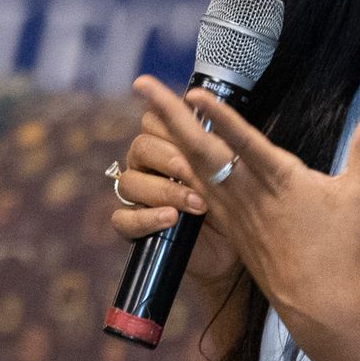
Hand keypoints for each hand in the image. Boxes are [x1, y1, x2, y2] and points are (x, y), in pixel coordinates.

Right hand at [110, 94, 242, 284]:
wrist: (234, 252)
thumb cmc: (237, 205)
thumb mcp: (235, 171)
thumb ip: (222, 141)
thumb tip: (210, 107)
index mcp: (171, 146)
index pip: (154, 121)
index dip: (167, 120)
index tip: (193, 130)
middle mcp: (150, 168)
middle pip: (140, 147)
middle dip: (167, 158)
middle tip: (193, 172)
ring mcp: (139, 198)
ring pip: (129, 182)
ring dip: (163, 190)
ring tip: (196, 204)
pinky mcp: (136, 228)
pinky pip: (122, 219)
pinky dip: (145, 218)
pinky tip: (170, 219)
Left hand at [131, 75, 359, 333]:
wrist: (320, 305)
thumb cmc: (343, 249)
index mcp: (278, 180)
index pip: (242, 140)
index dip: (218, 115)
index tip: (192, 92)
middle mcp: (246, 192)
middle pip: (198, 147)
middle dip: (168, 114)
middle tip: (140, 84)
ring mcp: (232, 211)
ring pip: (190, 167)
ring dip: (165, 136)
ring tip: (144, 111)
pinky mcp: (227, 226)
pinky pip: (194, 192)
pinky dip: (176, 168)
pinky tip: (162, 156)